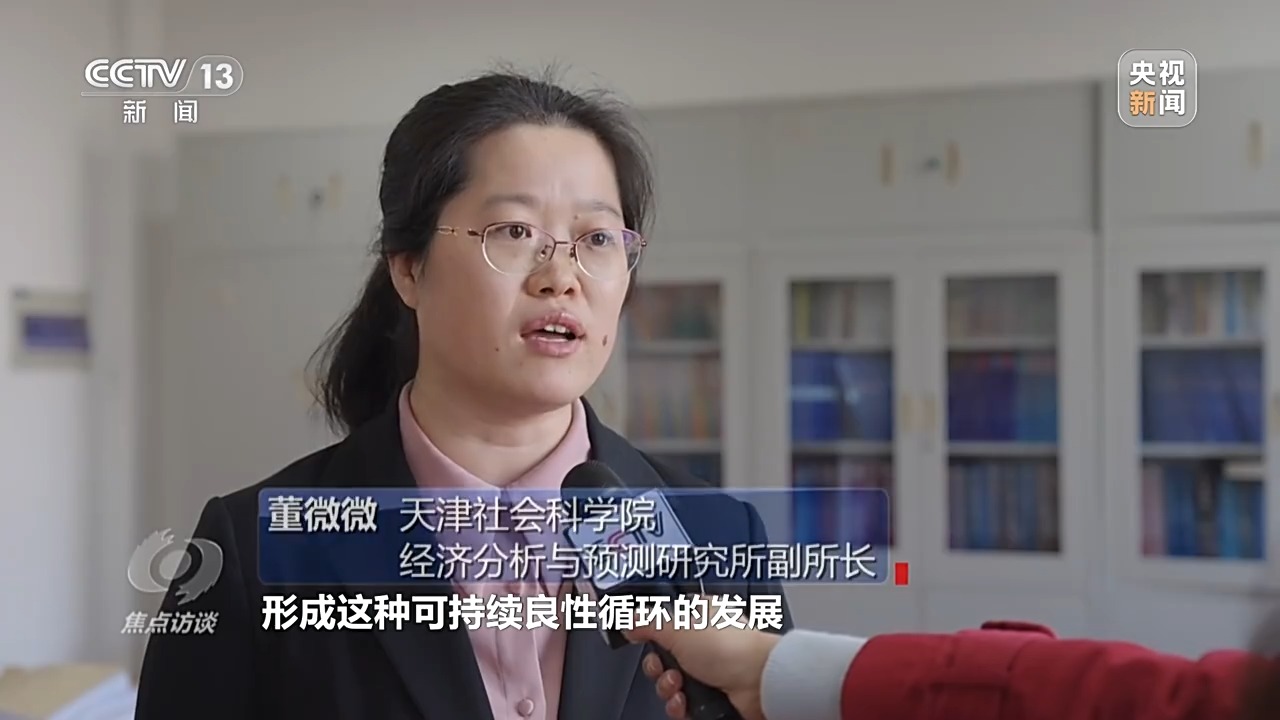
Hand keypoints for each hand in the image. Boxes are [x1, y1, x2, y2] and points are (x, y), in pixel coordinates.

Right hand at [625, 622, 779, 719]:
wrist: (759, 682)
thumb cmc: (731, 647)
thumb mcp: (678, 627)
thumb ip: (648, 623)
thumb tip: (629, 621)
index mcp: (700, 616)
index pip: (666, 622)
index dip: (652, 633)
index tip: (642, 638)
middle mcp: (706, 643)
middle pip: (665, 657)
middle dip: (658, 668)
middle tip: (664, 668)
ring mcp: (711, 671)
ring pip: (673, 684)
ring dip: (668, 689)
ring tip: (679, 687)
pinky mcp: (714, 697)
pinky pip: (685, 704)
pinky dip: (680, 706)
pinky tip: (685, 703)